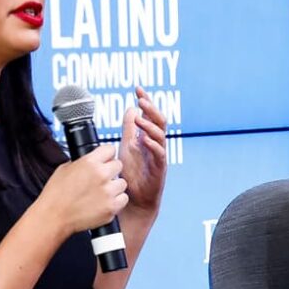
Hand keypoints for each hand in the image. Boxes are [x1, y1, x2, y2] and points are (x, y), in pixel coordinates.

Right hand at [35, 143, 124, 233]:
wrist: (53, 216)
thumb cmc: (55, 195)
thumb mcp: (65, 168)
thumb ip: (83, 162)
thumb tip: (93, 160)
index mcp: (90, 162)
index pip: (110, 149)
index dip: (107, 155)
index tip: (105, 160)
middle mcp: (102, 175)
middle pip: (119, 165)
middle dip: (111, 171)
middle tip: (102, 179)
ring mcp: (108, 192)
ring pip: (122, 183)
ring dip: (114, 187)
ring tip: (102, 193)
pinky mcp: (112, 207)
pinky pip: (123, 199)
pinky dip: (116, 201)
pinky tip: (105, 202)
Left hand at [119, 87, 170, 216]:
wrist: (134, 198)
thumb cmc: (132, 173)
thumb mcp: (127, 146)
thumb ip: (129, 129)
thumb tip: (131, 109)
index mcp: (147, 137)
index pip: (150, 115)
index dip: (146, 102)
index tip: (138, 89)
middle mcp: (155, 144)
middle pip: (159, 122)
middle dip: (151, 109)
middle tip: (142, 100)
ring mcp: (159, 156)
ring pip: (161, 136)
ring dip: (150, 126)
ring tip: (140, 118)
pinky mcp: (159, 169)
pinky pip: (159, 154)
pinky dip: (153, 145)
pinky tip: (144, 140)